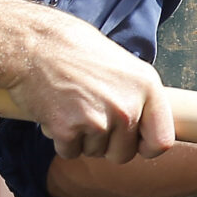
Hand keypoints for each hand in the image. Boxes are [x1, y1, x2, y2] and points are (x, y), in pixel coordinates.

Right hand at [8, 8, 174, 163]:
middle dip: (107, 143)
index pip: (161, 142)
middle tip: (91, 115)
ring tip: (72, 105)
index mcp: (147, 87)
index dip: (146, 147)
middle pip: (124, 153)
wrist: (35, 43)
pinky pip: (70, 152)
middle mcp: (128, 106)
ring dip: (82, 138)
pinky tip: (57, 111)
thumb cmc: (76, 49)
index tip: (135, 143)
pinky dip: (61, 138)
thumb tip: (146, 127)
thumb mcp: (123, 66)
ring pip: (95, 153)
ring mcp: (99, 120)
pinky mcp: (69, 130)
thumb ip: (137, 97)